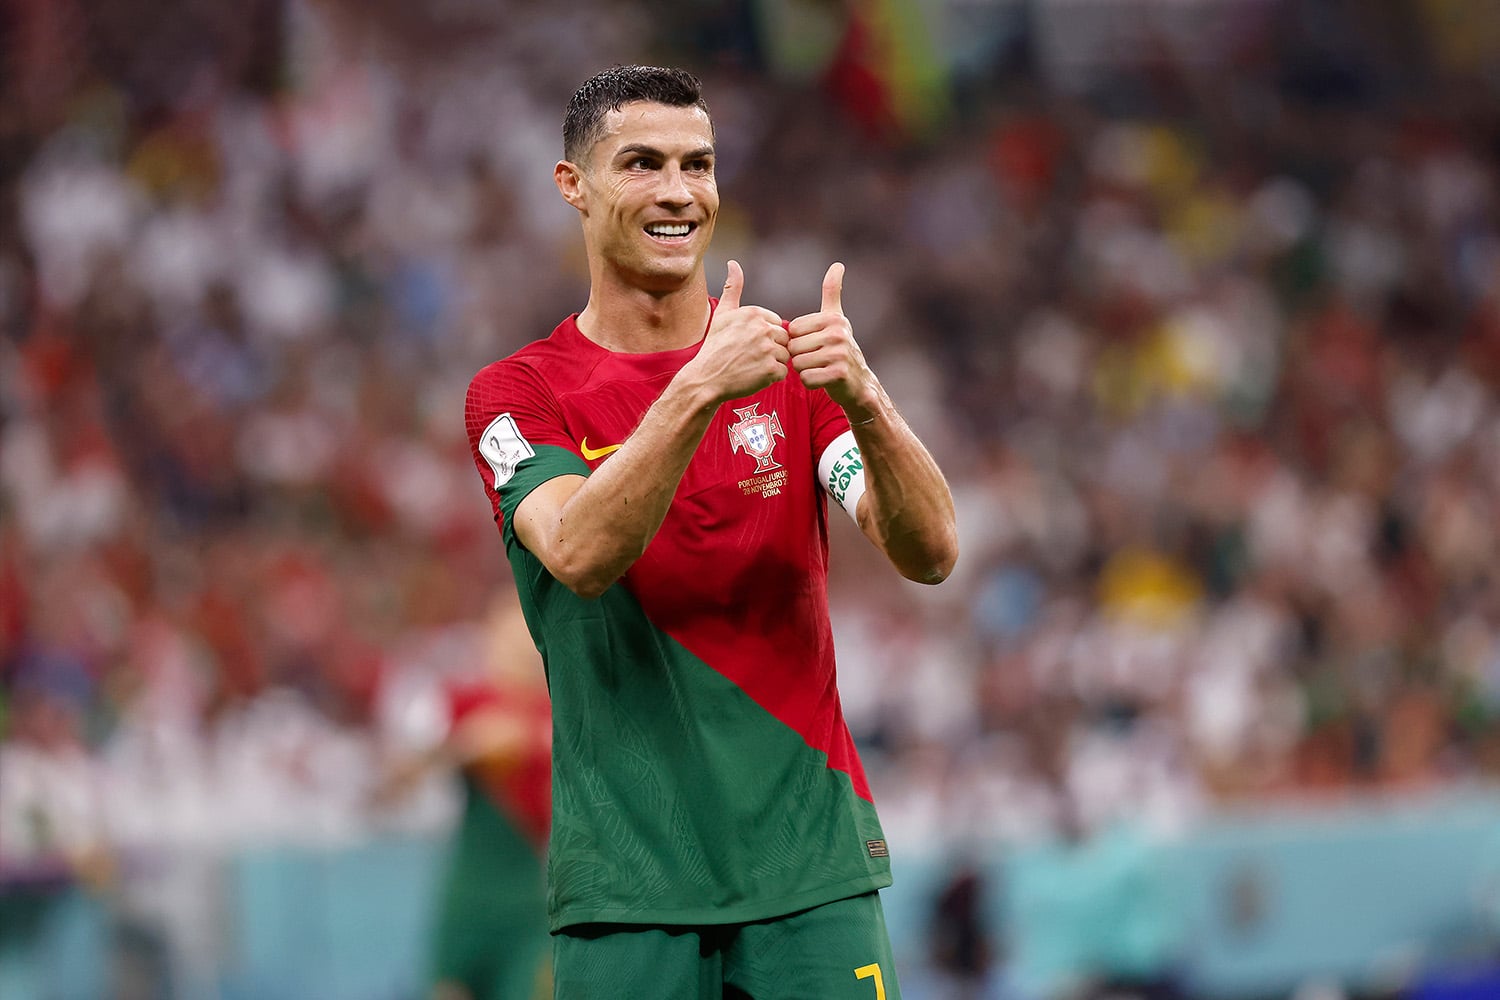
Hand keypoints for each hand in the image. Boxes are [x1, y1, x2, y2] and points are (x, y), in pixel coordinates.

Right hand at [685, 260, 788, 403]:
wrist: (706, 378)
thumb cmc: (714, 347)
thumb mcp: (722, 314)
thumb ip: (733, 288)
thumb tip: (733, 263)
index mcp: (754, 313)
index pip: (776, 323)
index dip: (764, 336)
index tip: (748, 344)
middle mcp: (763, 329)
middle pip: (782, 339)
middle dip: (770, 349)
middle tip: (750, 357)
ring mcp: (768, 350)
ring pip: (784, 355)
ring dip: (772, 363)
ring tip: (751, 366)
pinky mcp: (771, 370)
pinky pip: (782, 372)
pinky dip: (772, 377)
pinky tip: (754, 376)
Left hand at [787, 262, 876, 412]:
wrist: (858, 382)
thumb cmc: (839, 349)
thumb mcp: (836, 318)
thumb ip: (832, 292)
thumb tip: (838, 264)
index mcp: (833, 318)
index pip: (793, 330)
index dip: (799, 340)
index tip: (815, 344)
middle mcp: (838, 333)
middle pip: (794, 347)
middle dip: (800, 357)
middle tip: (818, 359)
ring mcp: (840, 354)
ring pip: (798, 364)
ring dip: (804, 370)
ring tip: (820, 368)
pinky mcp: (839, 374)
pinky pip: (806, 378)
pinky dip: (810, 383)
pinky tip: (822, 380)